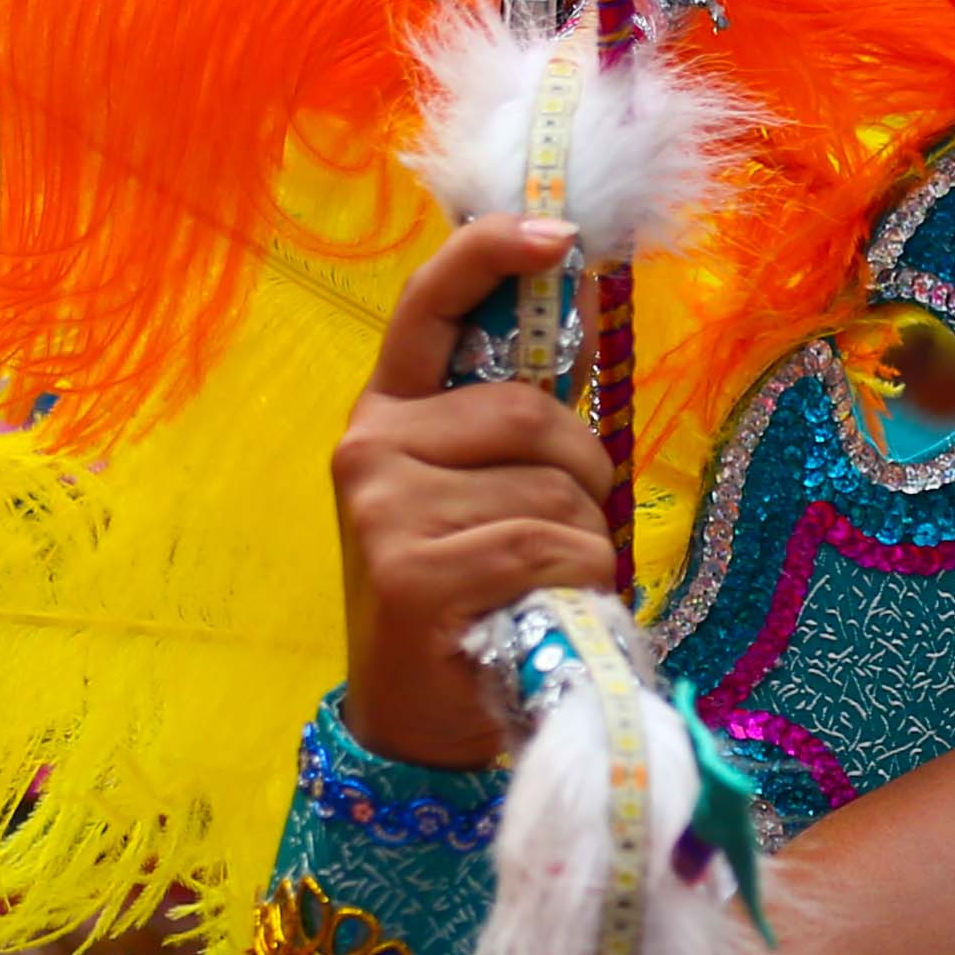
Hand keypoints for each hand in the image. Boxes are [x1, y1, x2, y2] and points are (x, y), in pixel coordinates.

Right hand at [331, 213, 626, 769]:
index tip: (560, 236)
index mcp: (389, 413)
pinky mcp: (409, 568)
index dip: (492, 254)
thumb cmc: (468, 597)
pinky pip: (543, 545)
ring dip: (584, 541)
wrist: (419, 719)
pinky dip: (575, 579)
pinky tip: (544, 608)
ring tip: (546, 583)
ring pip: (550, 487)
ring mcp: (382, 506)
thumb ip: (511, 428)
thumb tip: (572, 331)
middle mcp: (370, 445)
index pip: (430, 304)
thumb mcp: (481, 495)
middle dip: (582, 469)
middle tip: (571, 530)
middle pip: (528, 412)